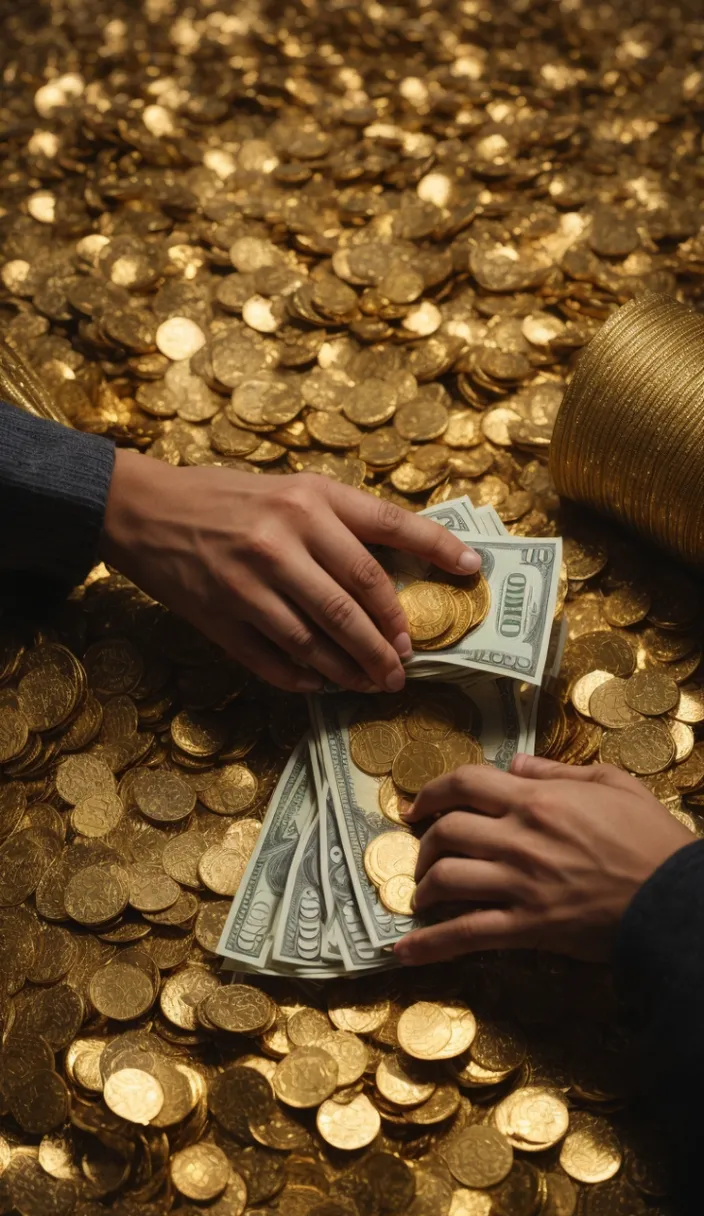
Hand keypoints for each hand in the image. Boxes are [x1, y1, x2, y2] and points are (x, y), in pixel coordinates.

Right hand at [101, 451, 479, 692]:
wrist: (146, 510)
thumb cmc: (228, 499)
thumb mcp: (291, 490)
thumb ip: (341, 522)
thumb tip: (400, 569)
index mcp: (308, 499)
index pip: (387, 530)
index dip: (436, 551)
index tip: (472, 570)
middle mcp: (283, 538)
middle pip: (357, 601)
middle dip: (390, 640)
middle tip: (407, 663)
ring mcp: (250, 582)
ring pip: (319, 639)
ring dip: (354, 669)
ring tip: (375, 682)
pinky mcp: (221, 617)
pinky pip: (276, 659)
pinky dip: (305, 678)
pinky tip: (322, 684)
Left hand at [395, 755, 693, 964]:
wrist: (675, 899)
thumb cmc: (651, 839)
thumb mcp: (613, 784)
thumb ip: (558, 771)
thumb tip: (515, 765)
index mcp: (538, 800)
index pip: (466, 784)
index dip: (432, 791)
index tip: (419, 805)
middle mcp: (520, 839)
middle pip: (446, 831)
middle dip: (425, 840)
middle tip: (422, 851)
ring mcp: (520, 885)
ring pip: (447, 879)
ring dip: (424, 886)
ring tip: (423, 893)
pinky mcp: (528, 928)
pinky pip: (466, 935)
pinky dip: (429, 944)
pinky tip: (403, 952)